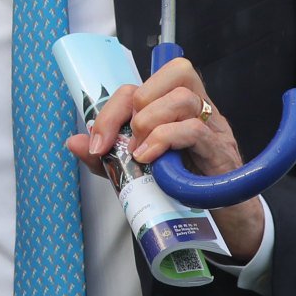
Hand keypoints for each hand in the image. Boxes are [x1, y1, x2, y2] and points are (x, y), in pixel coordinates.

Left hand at [66, 54, 264, 262]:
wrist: (222, 222)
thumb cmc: (182, 190)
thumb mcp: (137, 171)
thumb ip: (107, 157)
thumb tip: (73, 142)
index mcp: (176, 108)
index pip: (147, 82)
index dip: (115, 105)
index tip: (97, 141)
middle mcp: (199, 110)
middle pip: (173, 73)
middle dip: (135, 103)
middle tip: (123, 141)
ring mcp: (214, 128)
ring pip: (183, 97)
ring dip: (150, 122)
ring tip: (138, 153)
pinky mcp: (221, 152)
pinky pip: (195, 129)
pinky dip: (165, 139)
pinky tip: (150, 159)